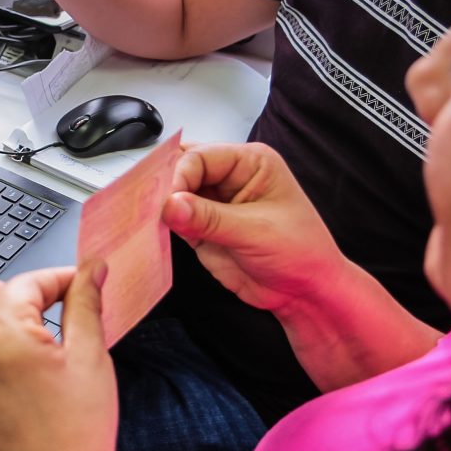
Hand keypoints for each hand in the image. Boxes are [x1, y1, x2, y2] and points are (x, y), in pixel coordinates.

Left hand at [0, 265, 115, 450]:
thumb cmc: (74, 440)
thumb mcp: (91, 360)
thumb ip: (86, 303)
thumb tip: (92, 268)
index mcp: (2, 336)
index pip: (26, 281)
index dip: (57, 280)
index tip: (74, 287)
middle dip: (19, 298)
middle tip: (49, 321)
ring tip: (23, 355)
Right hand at [162, 142, 344, 317]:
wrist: (304, 293)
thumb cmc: (300, 253)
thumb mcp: (256, 232)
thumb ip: (209, 218)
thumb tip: (170, 204)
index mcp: (250, 162)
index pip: (201, 157)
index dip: (180, 176)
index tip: (167, 202)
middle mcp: (230, 177)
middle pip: (183, 169)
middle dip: (165, 186)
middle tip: (147, 205)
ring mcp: (214, 203)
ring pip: (174, 194)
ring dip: (160, 206)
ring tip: (145, 218)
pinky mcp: (202, 228)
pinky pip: (175, 220)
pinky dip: (162, 226)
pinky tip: (152, 231)